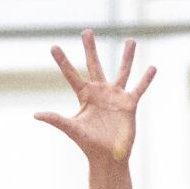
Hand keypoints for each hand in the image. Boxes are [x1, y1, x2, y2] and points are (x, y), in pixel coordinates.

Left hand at [36, 29, 155, 163]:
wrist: (108, 157)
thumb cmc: (89, 144)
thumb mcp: (72, 129)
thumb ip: (56, 119)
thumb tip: (36, 115)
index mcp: (84, 96)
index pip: (71, 75)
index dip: (62, 61)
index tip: (53, 46)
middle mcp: (100, 92)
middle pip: (94, 64)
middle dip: (90, 48)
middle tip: (86, 31)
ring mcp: (115, 96)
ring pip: (122, 71)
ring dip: (127, 57)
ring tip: (130, 40)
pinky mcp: (129, 104)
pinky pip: (139, 88)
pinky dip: (146, 79)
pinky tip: (153, 67)